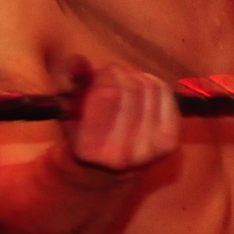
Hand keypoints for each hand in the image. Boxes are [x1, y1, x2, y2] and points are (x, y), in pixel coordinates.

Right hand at [65, 62, 180, 172]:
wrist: (103, 173)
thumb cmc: (80, 135)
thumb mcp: (64, 108)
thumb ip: (65, 79)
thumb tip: (75, 60)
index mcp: (89, 150)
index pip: (107, 94)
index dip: (103, 76)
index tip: (98, 75)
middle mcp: (121, 155)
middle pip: (130, 88)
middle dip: (118, 74)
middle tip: (110, 75)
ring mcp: (149, 151)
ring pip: (150, 88)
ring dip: (135, 78)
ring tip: (124, 85)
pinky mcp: (169, 144)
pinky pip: (166, 96)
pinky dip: (154, 85)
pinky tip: (141, 91)